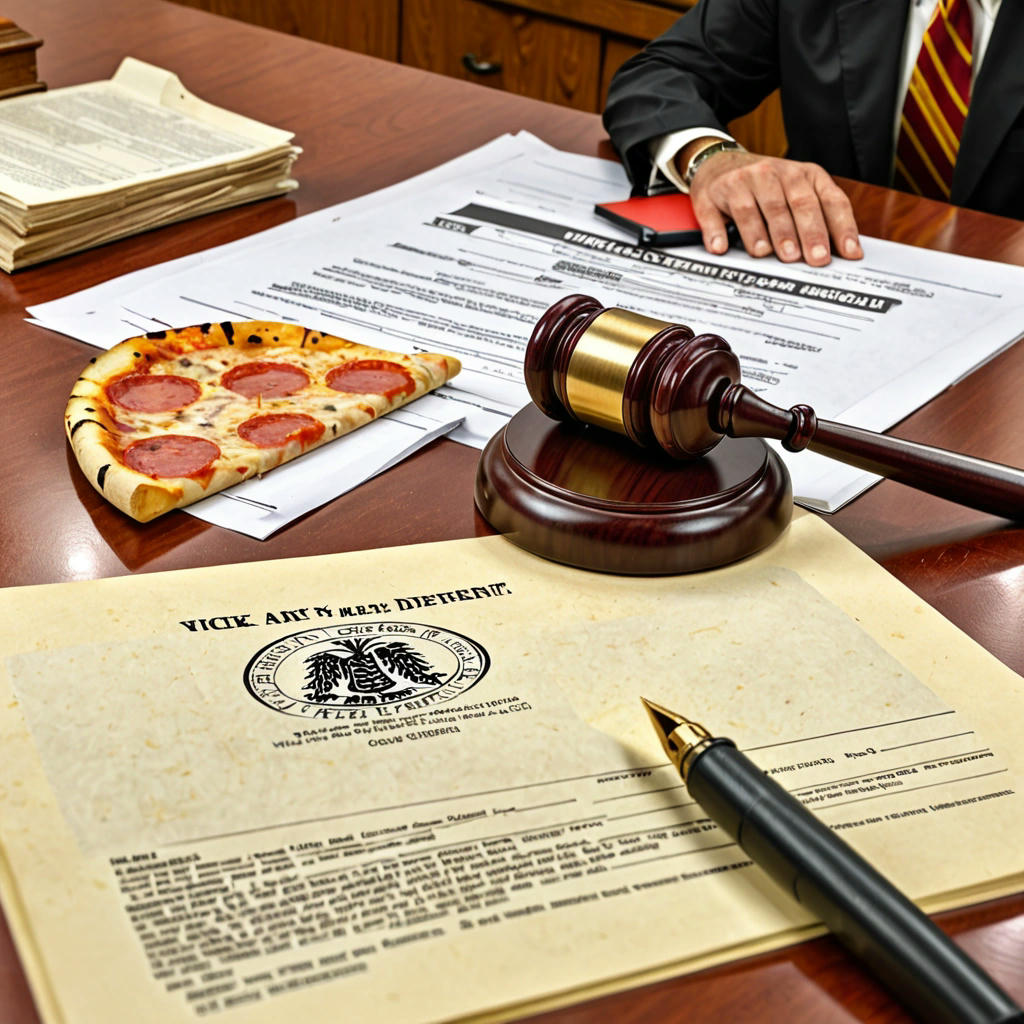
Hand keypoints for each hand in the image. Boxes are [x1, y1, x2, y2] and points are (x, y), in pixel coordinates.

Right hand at [683, 149, 862, 265]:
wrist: (718, 164)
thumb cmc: (764, 188)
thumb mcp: (795, 192)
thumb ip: (817, 218)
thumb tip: (841, 255)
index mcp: (803, 175)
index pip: (828, 200)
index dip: (840, 227)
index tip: (848, 253)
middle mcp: (774, 173)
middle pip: (795, 203)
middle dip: (807, 232)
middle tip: (813, 258)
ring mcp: (741, 182)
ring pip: (754, 208)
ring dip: (762, 233)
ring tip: (768, 254)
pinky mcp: (711, 195)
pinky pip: (715, 215)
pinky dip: (717, 232)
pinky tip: (721, 248)